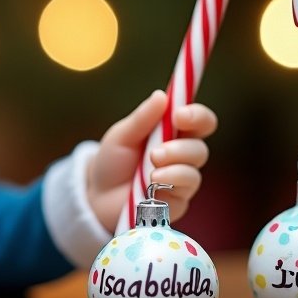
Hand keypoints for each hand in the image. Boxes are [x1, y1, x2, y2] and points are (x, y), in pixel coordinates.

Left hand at [87, 90, 216, 232]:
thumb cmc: (113, 161)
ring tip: (151, 170)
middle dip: (180, 148)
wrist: (97, 196)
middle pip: (200, 148)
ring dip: (174, 168)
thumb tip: (161, 95)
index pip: (199, 122)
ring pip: (193, 171)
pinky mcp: (176, 201)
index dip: (197, 116)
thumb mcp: (122, 136)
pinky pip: (184, 192)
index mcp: (173, 134)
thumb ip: (142, 118)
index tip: (180, 115)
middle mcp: (181, 157)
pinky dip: (170, 183)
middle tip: (156, 152)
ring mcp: (180, 181)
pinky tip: (152, 183)